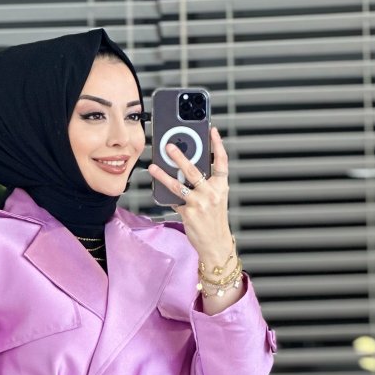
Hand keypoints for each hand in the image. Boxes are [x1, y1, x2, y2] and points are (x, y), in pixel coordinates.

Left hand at [146, 125, 233, 266]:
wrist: (216, 244)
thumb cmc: (214, 220)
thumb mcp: (216, 199)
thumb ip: (206, 184)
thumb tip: (185, 170)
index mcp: (221, 187)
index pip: (221, 162)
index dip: (217, 145)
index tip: (212, 131)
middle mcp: (211, 193)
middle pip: (194, 170)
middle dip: (179, 156)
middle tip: (168, 146)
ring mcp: (199, 203)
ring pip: (178, 185)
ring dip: (163, 175)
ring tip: (153, 167)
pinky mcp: (188, 213)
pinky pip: (174, 201)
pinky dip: (167, 197)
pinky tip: (160, 190)